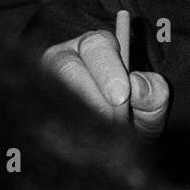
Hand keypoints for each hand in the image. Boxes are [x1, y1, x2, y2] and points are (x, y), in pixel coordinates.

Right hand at [43, 29, 168, 137]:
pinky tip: (79, 145)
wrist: (118, 145)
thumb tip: (137, 86)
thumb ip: (154, 91)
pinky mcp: (34, 107)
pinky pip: (41, 117)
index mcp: (97, 46)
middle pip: (66, 66)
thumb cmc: (136, 115)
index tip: (122, 96)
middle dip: (90, 96)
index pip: (96, 45)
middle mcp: (65, 57)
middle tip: (111, 121)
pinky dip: (62, 133)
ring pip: (51, 92)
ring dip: (76, 116)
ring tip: (99, 135)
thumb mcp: (154, 103)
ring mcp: (44, 82)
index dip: (107, 69)